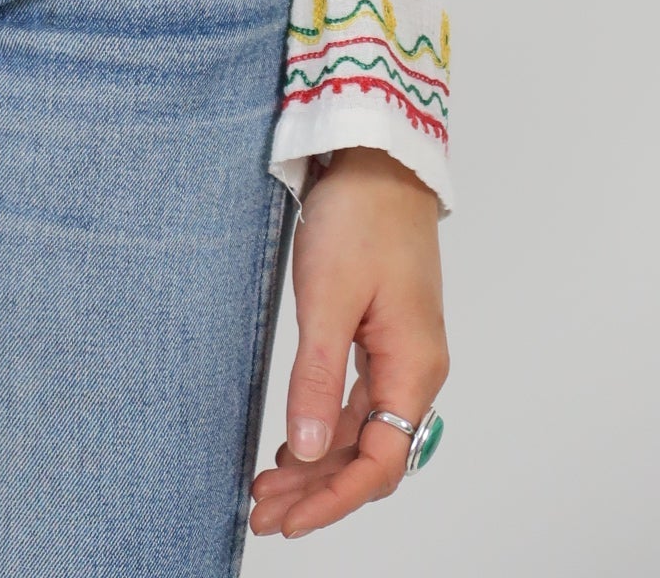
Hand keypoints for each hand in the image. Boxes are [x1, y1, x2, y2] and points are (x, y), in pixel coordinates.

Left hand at [249, 147, 446, 539]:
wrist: (377, 159)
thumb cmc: (359, 217)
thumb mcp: (326, 298)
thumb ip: (316, 377)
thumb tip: (309, 448)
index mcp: (413, 369)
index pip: (380, 463)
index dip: (334, 500)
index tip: (288, 519)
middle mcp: (414, 371)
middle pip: (370, 456)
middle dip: (318, 491)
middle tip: (262, 512)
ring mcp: (400, 354)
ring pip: (361, 432)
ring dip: (317, 463)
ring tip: (268, 487)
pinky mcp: (381, 335)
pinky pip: (358, 402)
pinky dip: (325, 427)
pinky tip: (295, 443)